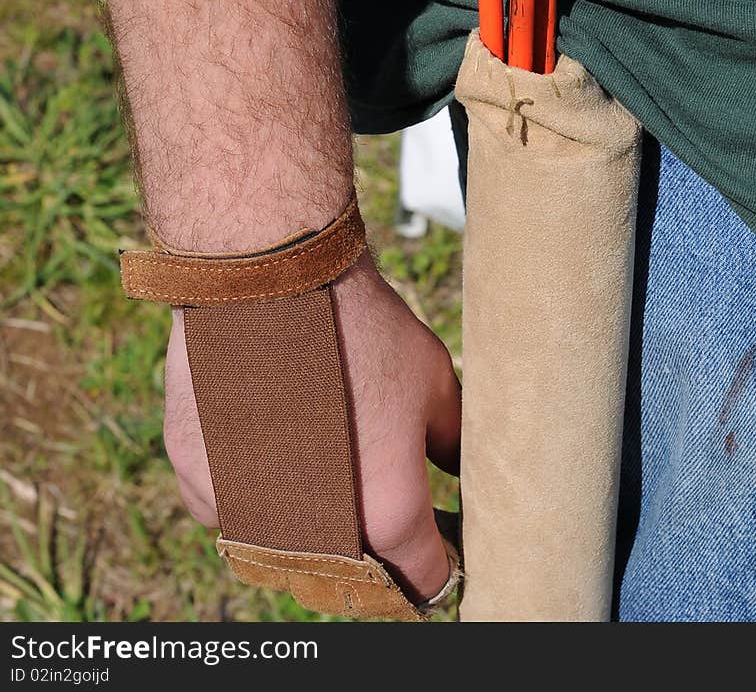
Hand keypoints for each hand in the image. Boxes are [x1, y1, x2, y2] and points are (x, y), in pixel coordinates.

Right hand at [163, 251, 460, 602]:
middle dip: (371, 550)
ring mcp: (245, 514)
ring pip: (283, 551)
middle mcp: (311, 536)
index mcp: (383, 519)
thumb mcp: (434, 382)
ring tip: (318, 461)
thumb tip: (459, 475)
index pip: (424, 580)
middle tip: (374, 493)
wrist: (271, 276)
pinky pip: (230, 512)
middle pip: (350, 576)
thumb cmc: (361, 325)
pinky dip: (250, 493)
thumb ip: (451, 445)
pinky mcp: (197, 482)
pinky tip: (266, 442)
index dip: (439, 561)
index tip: (438, 538)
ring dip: (304, 526)